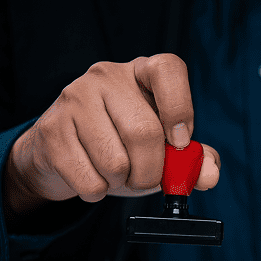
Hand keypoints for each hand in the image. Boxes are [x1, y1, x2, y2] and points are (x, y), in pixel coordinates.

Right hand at [4, 54, 220, 218]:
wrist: (60, 155)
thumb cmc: (119, 146)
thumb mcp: (160, 150)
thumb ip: (191, 161)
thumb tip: (209, 174)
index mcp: (141, 72)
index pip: (168, 69)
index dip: (180, 108)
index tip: (180, 142)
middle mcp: (107, 76)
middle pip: (144, 131)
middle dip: (151, 171)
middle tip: (144, 178)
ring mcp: (74, 98)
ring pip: (115, 162)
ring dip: (121, 183)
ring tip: (113, 174)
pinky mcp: (51, 130)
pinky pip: (88, 179)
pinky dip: (96, 191)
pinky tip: (91, 178)